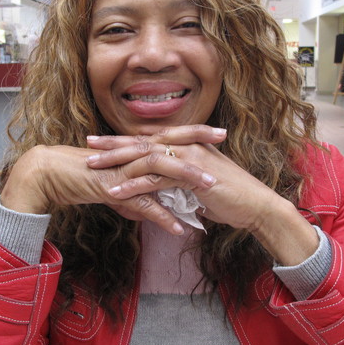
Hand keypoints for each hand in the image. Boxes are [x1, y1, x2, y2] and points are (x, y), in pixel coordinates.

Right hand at [0, 142, 215, 234]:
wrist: (52, 174)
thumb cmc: (83, 176)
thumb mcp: (116, 183)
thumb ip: (137, 195)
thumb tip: (152, 211)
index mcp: (136, 149)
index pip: (170, 137)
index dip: (195, 133)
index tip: (219, 133)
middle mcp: (133, 155)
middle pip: (171, 144)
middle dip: (199, 142)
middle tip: (224, 139)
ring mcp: (125, 170)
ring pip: (161, 170)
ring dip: (188, 179)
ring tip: (212, 187)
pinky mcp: (115, 188)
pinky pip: (143, 203)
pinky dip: (162, 217)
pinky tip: (179, 228)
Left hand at [85, 125, 277, 231]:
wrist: (255, 206)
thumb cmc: (230, 196)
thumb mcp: (200, 183)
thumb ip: (182, 179)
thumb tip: (166, 187)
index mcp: (188, 143)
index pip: (150, 138)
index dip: (125, 139)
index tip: (103, 141)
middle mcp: (187, 145)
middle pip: (142, 141)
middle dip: (113, 143)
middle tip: (88, 144)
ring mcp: (189, 158)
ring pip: (144, 156)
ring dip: (116, 162)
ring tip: (92, 167)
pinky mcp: (191, 176)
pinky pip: (156, 179)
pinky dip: (134, 185)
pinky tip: (116, 192)